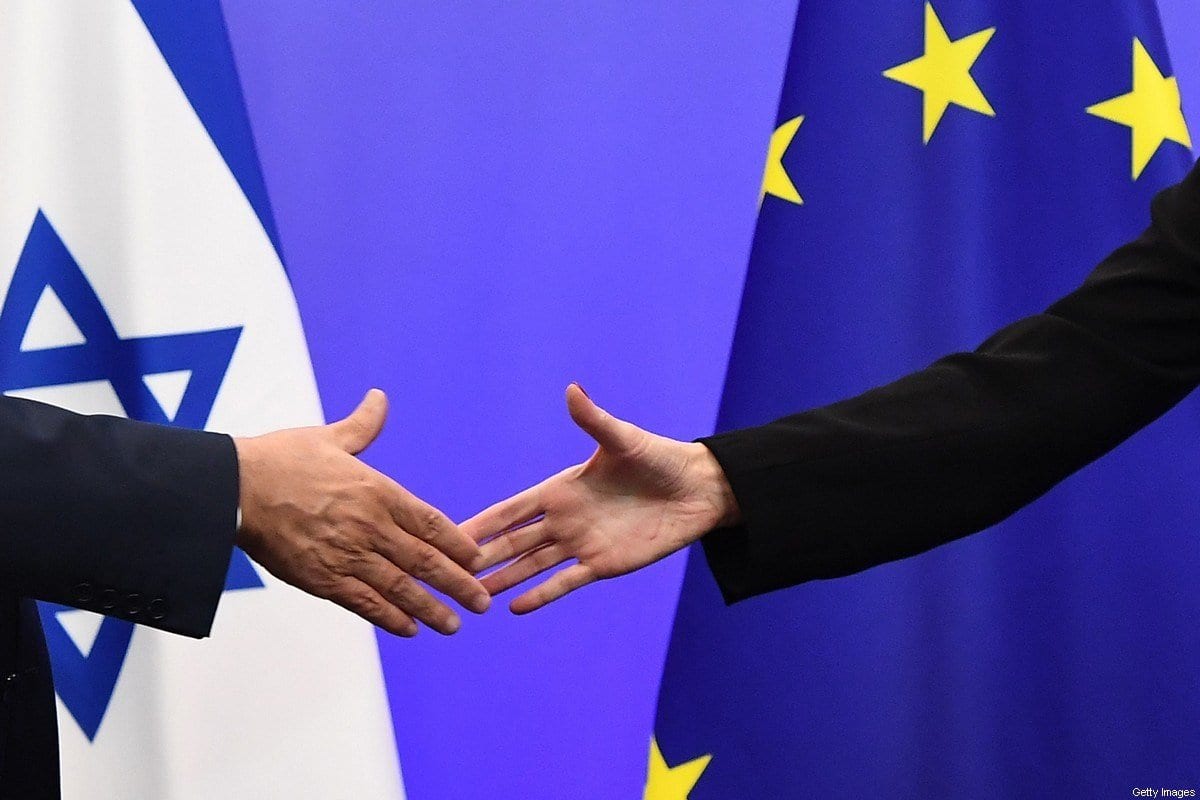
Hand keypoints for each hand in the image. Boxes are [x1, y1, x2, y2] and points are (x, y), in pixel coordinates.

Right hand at [233, 389, 489, 636]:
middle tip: (483, 602)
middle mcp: (370, 525)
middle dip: (459, 584)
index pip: (432, 523)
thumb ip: (362, 425)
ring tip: (454, 625)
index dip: (460, 544)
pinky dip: (390, 618)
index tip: (478, 559)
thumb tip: (379, 398)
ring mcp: (347, 554)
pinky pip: (364, 603)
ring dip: (431, 608)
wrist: (233, 488)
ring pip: (401, 588)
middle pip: (426, 560)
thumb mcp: (329, 438)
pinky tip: (409, 630)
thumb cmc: (280, 459)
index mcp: (378, 491)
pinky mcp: (322, 578)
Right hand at [461, 384, 739, 613]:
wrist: (695, 490)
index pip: (512, 509)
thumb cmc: (658, 458)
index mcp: (561, 488)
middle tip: (447, 574)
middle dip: (483, 557)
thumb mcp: (622, 440)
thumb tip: (573, 390)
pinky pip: (565, 582)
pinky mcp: (602, 564)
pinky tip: (515, 608)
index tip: (450, 533)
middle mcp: (564, 518)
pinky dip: (541, 594)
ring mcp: (581, 544)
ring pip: (532, 565)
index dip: (483, 521)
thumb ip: (593, 420)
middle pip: (514, 542)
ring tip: (473, 596)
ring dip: (504, 580)